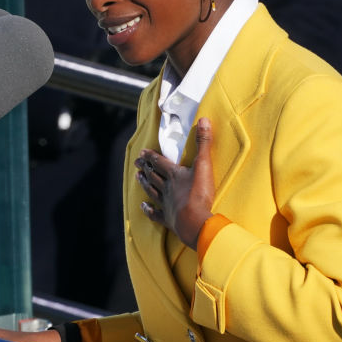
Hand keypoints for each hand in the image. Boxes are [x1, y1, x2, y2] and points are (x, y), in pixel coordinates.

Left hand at [135, 117, 214, 248]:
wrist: (194, 221)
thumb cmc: (199, 193)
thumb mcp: (204, 164)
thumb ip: (203, 143)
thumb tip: (204, 119)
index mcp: (174, 174)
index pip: (159, 162)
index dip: (151, 156)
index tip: (142, 152)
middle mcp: (166, 188)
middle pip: (153, 176)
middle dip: (146, 168)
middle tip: (136, 163)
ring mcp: (166, 204)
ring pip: (152, 191)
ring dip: (145, 184)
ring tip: (138, 178)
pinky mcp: (168, 219)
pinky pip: (155, 213)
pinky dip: (149, 210)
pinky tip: (143, 207)